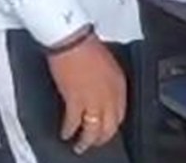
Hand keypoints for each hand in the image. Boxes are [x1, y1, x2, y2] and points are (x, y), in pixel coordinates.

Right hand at [48, 32, 126, 154]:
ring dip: (86, 140)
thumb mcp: (107, 65)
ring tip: (80, 146)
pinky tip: (65, 134)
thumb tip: (100, 95)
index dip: (112, 125)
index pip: (120, 114)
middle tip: (94, 142)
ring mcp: (93, 100)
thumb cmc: (87, 46)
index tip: (106, 129)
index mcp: (118, 85)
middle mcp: (109, 96)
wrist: (73, 40)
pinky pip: (73, 123)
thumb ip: (108, 83)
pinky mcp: (75, 101)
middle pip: (109, 126)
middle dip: (101, 138)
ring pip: (92, 130)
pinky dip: (69, 131)